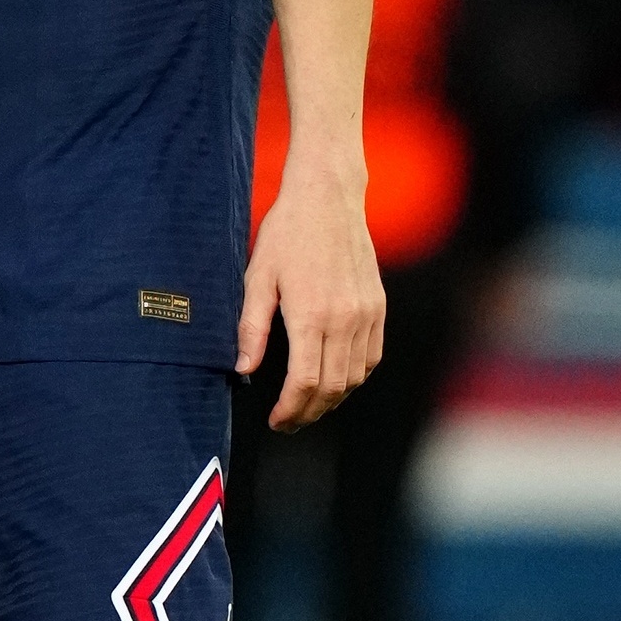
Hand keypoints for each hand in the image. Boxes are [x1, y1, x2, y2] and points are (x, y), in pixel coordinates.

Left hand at [236, 162, 384, 430]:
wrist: (328, 199)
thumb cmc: (286, 234)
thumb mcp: (257, 277)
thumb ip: (251, 327)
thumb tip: (243, 369)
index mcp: (311, 315)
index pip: (305, 383)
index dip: (291, 409)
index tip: (276, 420)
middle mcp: (345, 320)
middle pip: (332, 388)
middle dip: (309, 412)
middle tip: (287, 421)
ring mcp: (366, 315)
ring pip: (355, 378)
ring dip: (332, 399)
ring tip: (307, 405)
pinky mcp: (378, 307)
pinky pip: (371, 357)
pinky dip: (354, 377)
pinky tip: (334, 378)